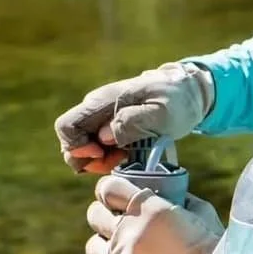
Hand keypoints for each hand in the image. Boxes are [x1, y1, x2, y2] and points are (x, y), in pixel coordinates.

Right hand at [55, 62, 214, 173]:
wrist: (186, 92)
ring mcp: (101, 118)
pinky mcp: (110, 127)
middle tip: (118, 161)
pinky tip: (128, 155)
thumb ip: (133, 122)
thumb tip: (104, 137)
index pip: (66, 127)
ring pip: (83, 148)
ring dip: (100, 161)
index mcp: (102, 102)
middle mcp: (95, 108)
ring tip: (127, 157)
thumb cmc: (176, 101)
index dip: (77, 147)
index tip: (103, 155)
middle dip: (89, 159)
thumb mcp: (161, 113)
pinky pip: (97, 148)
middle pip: (70, 141)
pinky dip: (108, 158)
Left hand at [84, 174, 225, 253]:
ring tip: (122, 253)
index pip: (108, 188)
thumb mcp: (200, 213)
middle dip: (104, 216)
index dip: (108, 190)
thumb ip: (180, 199)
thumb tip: (168, 192)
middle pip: (94, 215)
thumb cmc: (212, 250)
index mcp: (150, 208)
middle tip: (116, 224)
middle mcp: (129, 231)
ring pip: (93, 246)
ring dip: (105, 246)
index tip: (112, 196)